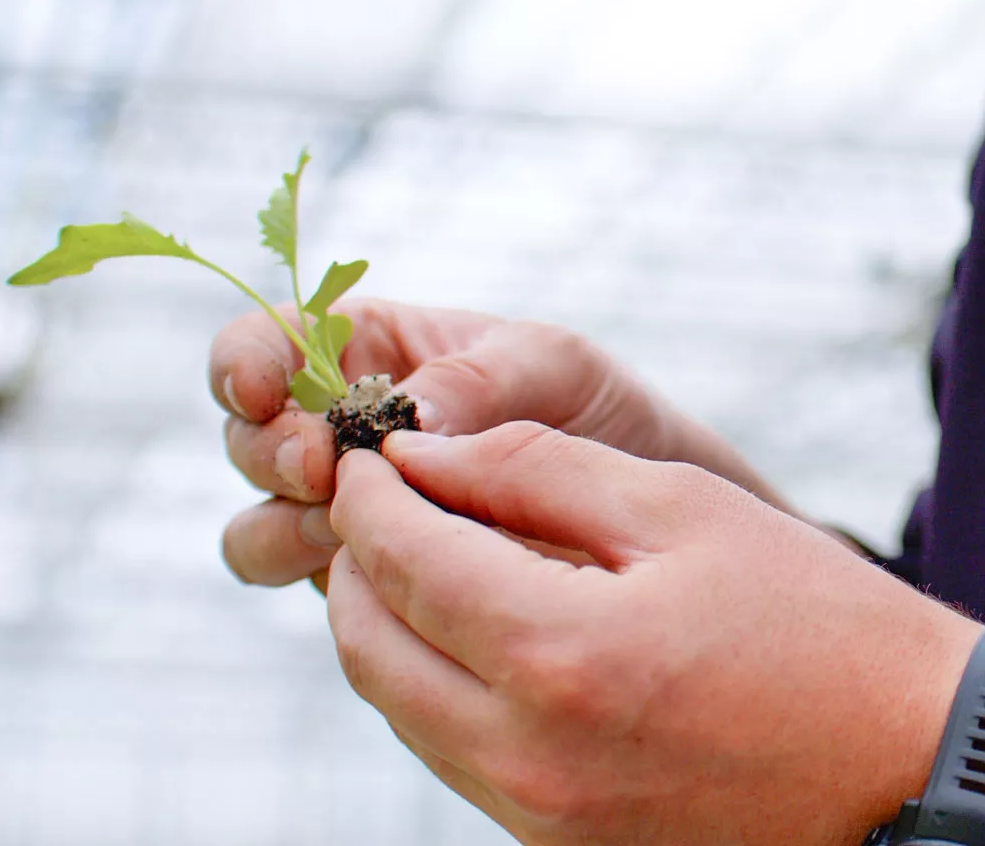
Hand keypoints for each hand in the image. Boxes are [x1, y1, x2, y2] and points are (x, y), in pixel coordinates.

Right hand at [211, 299, 707, 590]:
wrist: (647, 514)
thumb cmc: (595, 413)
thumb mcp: (551, 365)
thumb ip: (473, 380)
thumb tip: (401, 421)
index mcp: (372, 352)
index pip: (268, 344)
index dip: (245, 363)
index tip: (260, 391)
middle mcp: (345, 432)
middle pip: (249, 439)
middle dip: (271, 452)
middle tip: (324, 467)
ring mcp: (352, 512)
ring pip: (260, 525)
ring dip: (286, 527)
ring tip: (355, 528)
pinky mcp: (373, 580)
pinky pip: (319, 588)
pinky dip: (336, 584)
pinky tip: (393, 579)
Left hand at [326, 425, 980, 845]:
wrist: (905, 766)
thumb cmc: (809, 620)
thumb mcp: (677, 508)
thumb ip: (531, 469)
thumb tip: (422, 454)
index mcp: (561, 658)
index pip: (401, 563)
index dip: (367, 497)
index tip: (367, 454)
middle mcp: (527, 758)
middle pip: (368, 644)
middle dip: (356, 557)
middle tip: (385, 497)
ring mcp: (536, 816)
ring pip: (396, 702)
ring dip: (386, 616)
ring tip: (425, 546)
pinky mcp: (553, 843)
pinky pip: (447, 746)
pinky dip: (430, 673)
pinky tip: (473, 619)